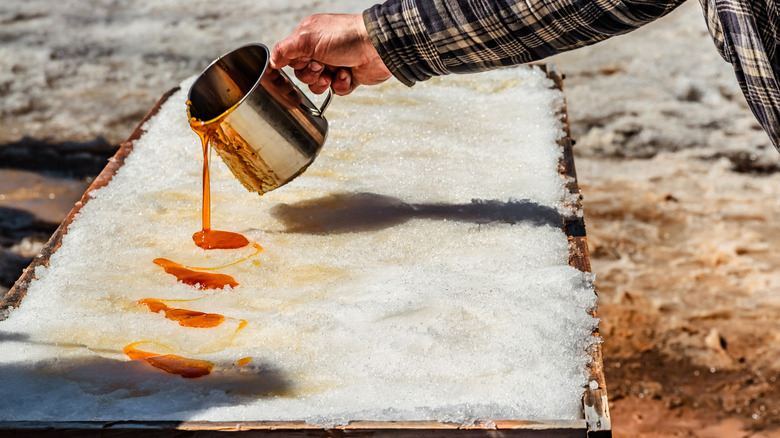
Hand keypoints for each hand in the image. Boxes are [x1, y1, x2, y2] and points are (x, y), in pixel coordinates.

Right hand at [270, 14, 391, 95]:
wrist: (376, 47)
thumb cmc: (344, 37)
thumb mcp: (307, 39)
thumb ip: (285, 49)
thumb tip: (271, 60)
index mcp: (310, 37)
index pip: (291, 57)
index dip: (295, 65)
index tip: (303, 63)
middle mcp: (322, 50)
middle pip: (303, 74)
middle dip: (311, 75)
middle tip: (321, 67)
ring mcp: (336, 64)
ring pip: (319, 85)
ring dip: (324, 82)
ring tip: (333, 73)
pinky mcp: (349, 76)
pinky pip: (337, 90)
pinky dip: (341, 85)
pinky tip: (348, 74)